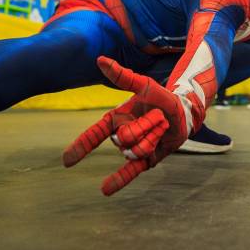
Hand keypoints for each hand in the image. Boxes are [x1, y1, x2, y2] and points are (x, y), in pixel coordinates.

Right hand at [63, 56, 196, 195]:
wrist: (183, 113)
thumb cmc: (161, 98)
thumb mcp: (144, 85)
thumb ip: (122, 76)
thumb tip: (100, 60)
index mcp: (117, 118)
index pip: (95, 134)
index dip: (81, 146)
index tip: (66, 160)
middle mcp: (122, 135)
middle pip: (124, 139)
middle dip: (143, 127)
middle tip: (158, 118)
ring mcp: (133, 149)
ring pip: (134, 151)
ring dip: (151, 139)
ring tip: (161, 128)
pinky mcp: (145, 160)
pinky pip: (130, 171)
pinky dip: (117, 180)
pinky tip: (104, 189)